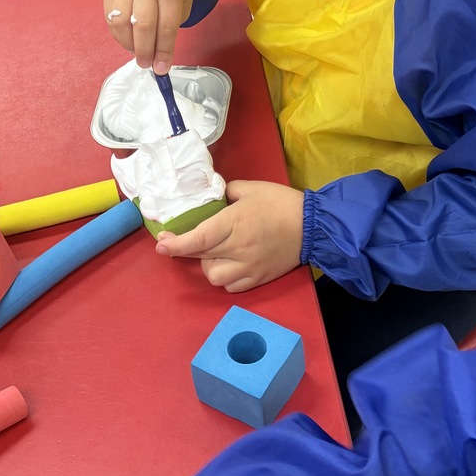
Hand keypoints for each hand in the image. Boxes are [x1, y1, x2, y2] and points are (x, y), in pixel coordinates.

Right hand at [104, 0, 192, 73]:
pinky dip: (118, 34)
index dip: (163, 52)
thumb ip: (170, 29)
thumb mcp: (182, 2)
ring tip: (136, 51)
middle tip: (146, 64)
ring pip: (120, 22)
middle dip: (144, 50)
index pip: (166, 26)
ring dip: (128, 43)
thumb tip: (157, 60)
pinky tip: (127, 39)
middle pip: (142, 25)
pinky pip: (110, 17)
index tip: (161, 69)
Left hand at [155, 180, 303, 291]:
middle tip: (180, 242)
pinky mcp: (258, 278)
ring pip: (213, 276)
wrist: (314, 226)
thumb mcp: (251, 188)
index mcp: (234, 223)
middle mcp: (237, 248)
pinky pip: (231, 287)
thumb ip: (227, 192)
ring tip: (213, 253)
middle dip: (185, 250)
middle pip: (200, 256)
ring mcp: (248, 267)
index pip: (198, 238)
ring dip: (207, 265)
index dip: (176, 243)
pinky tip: (228, 266)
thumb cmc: (281, 203)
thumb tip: (214, 197)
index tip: (161, 244)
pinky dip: (224, 278)